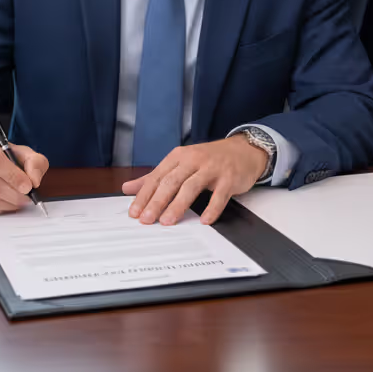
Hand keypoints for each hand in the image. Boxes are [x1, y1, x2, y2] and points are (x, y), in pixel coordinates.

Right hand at [0, 134, 48, 213]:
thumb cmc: (1, 156)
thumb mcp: (21, 152)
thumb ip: (34, 162)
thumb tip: (35, 180)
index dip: (13, 176)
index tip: (28, 186)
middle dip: (14, 194)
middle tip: (27, 198)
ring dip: (8, 204)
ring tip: (19, 201)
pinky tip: (6, 203)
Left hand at [122, 137, 268, 226]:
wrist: (244, 150)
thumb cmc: (210, 159)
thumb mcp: (181, 163)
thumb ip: (155, 176)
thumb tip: (128, 188)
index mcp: (179, 156)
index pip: (157, 177)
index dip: (144, 195)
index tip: (134, 212)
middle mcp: (194, 160)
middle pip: (171, 181)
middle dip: (157, 201)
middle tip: (146, 219)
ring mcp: (212, 168)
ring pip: (191, 187)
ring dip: (178, 205)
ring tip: (167, 221)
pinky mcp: (229, 178)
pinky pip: (219, 196)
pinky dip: (211, 208)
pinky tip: (204, 220)